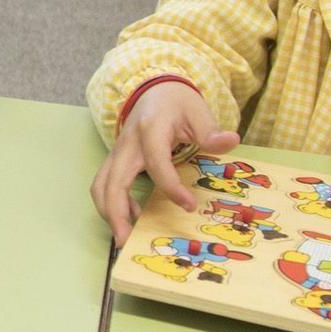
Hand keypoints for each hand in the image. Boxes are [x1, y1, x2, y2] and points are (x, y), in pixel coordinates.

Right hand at [90, 81, 237, 245]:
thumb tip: (230, 142)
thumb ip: (211, 132)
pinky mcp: (115, 161)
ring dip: (108, 212)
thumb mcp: (199, 112)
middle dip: (117, 213)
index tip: (189, 205)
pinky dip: (111, 205)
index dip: (170, 187)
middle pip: (112, 181)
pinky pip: (104, 185)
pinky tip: (132, 217)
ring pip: (100, 185)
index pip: (155, 162)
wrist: (155, 91)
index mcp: (149, 129)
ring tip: (125, 236)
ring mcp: (117, 153)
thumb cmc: (178, 104)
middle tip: (128, 240)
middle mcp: (127, 143)